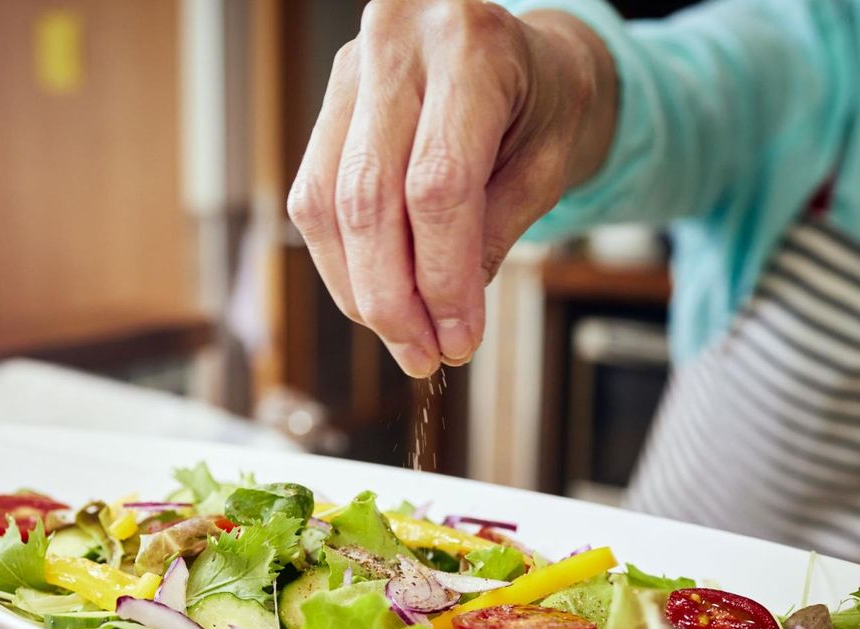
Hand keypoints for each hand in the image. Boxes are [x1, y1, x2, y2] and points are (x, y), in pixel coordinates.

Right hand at [288, 0, 614, 375]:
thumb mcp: (546, 167)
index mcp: (472, 47)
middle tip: (421, 355)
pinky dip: (340, 260)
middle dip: (391, 297)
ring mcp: (352, 68)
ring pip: (325, 203)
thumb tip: (445, 320)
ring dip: (358, 288)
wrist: (525, 55)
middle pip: (368, 197)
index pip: (437, 185)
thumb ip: (494, 235)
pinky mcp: (330, 100)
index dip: (441, 277)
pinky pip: (312, 196)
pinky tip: (376, 293)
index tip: (457, 339)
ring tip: (402, 335)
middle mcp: (399, 42)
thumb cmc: (545, 104)